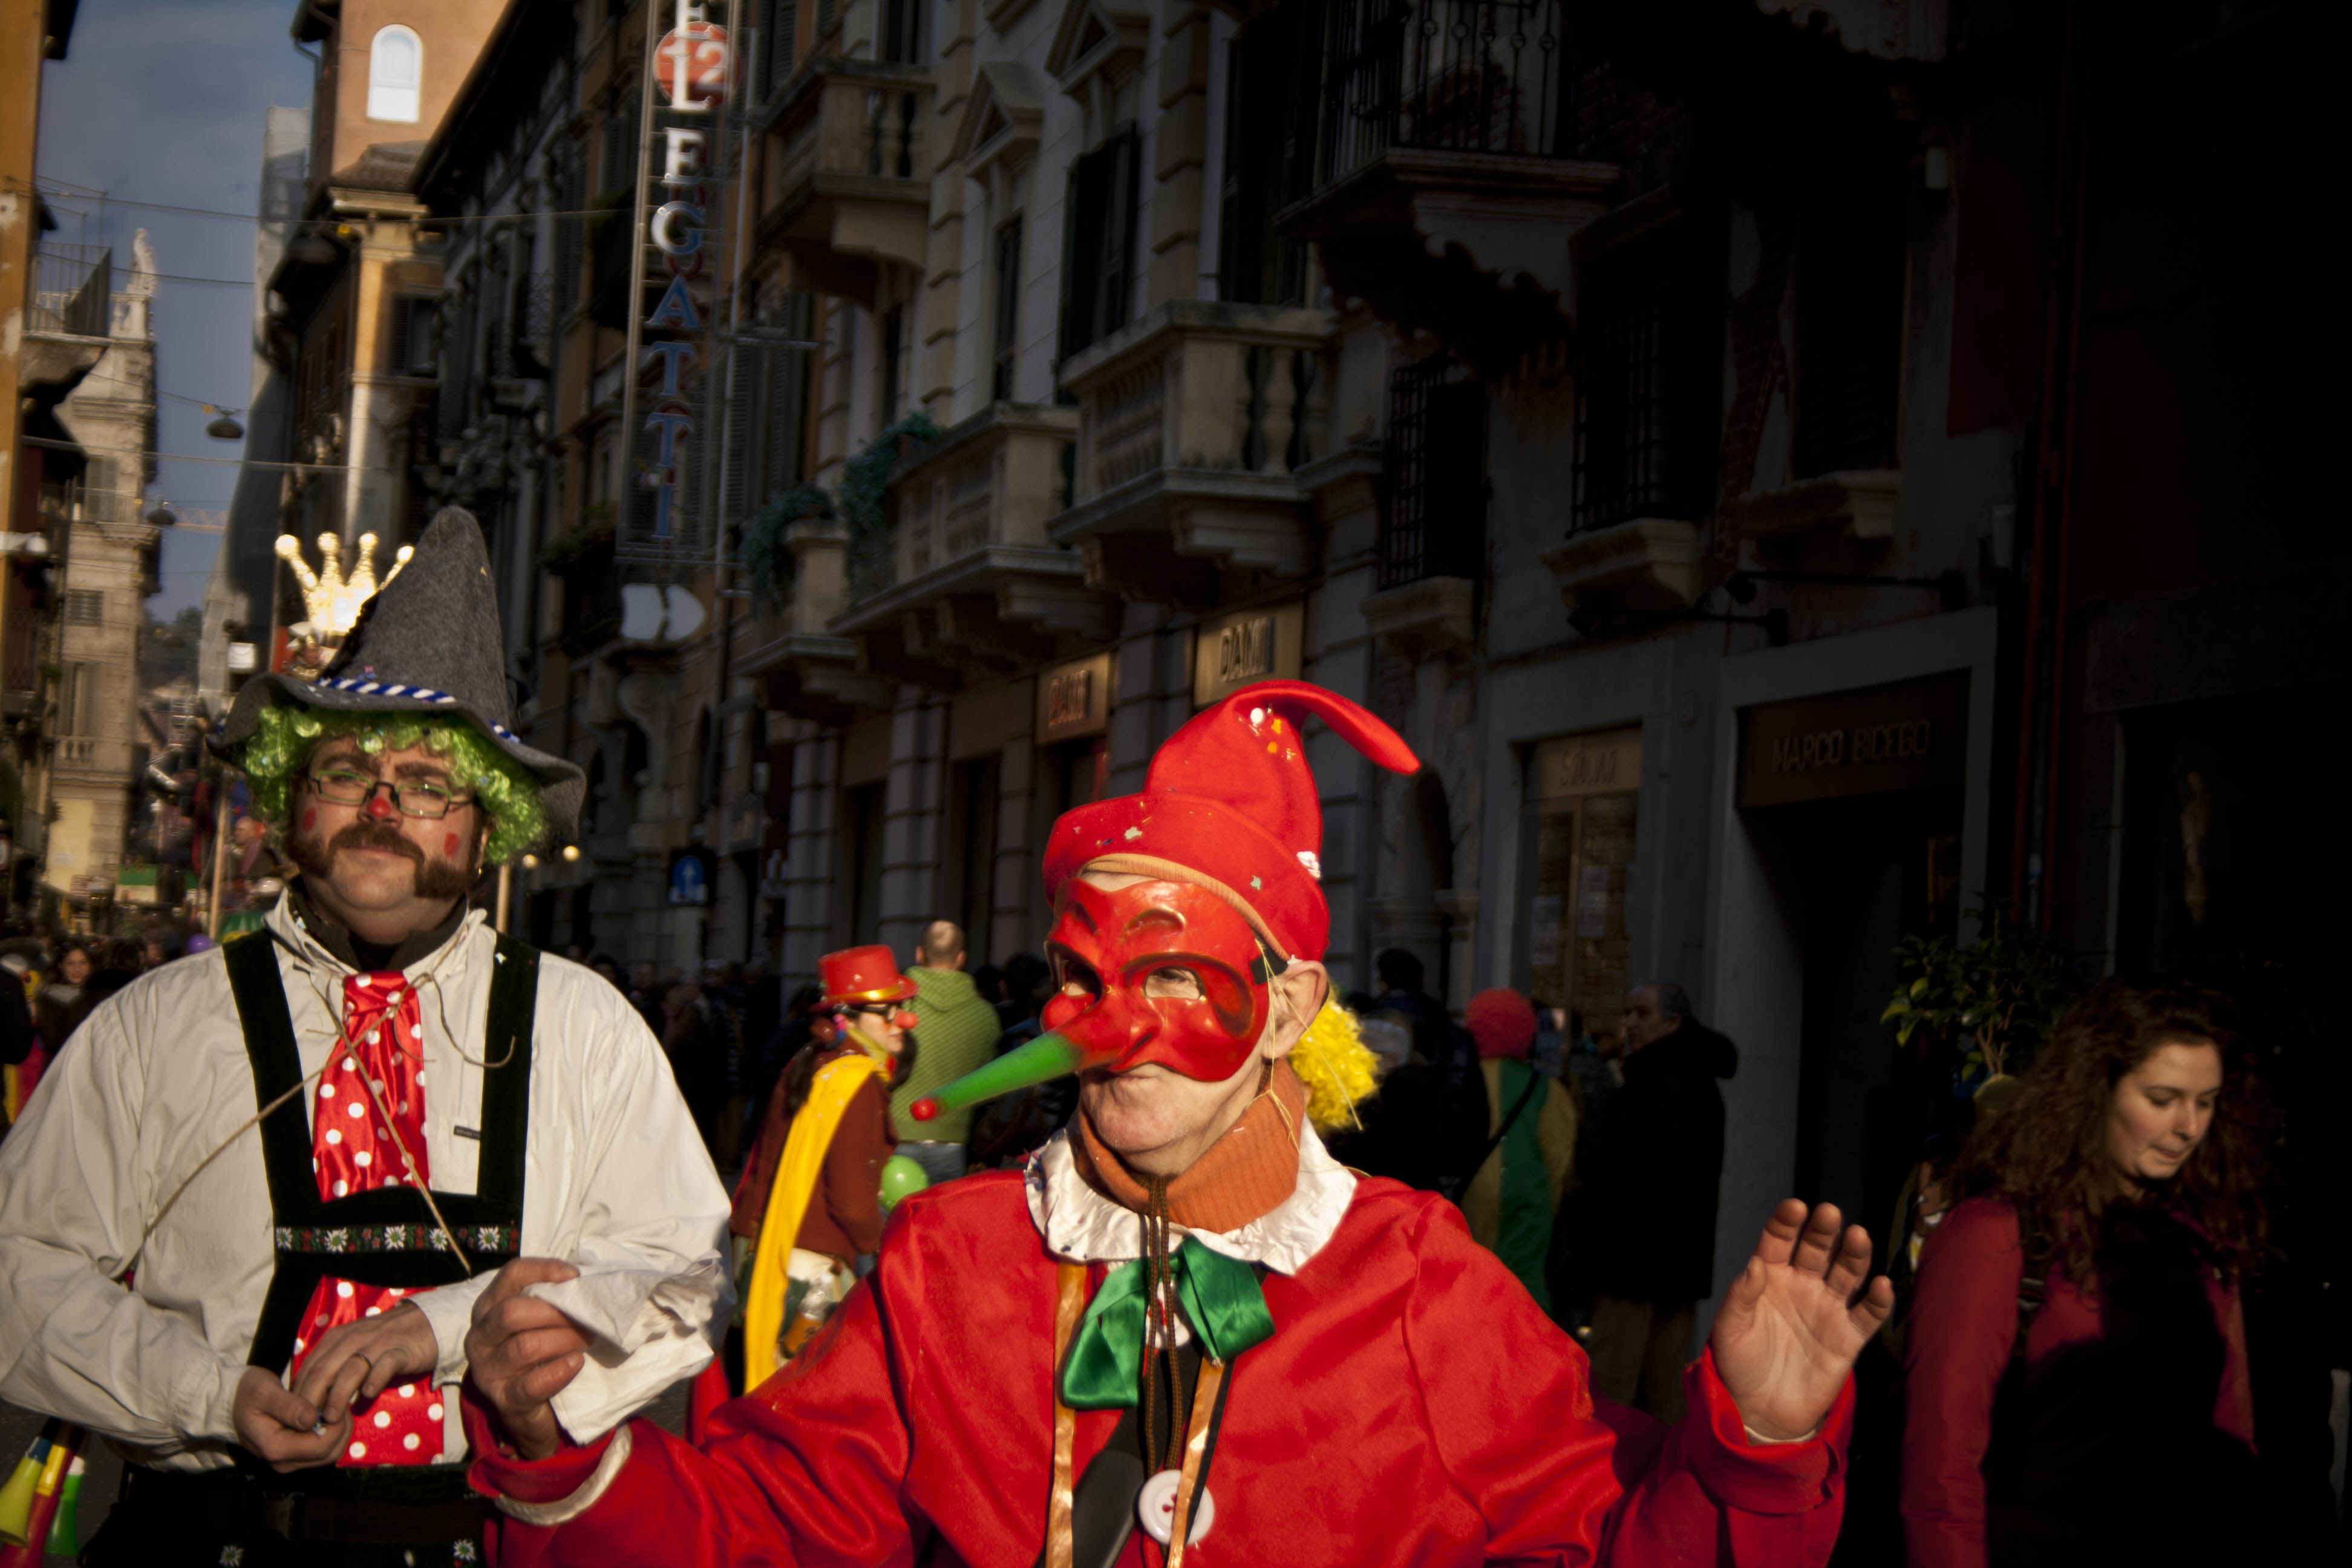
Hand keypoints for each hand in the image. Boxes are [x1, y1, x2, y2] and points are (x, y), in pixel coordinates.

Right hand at [232, 1365, 344, 1471]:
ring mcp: (288, 1462)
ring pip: (329, 1455)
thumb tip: (312, 1419)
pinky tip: (326, 1415)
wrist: (233, 1403)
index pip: (322, 1446)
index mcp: (275, 1448)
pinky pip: (322, 1452)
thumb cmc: (248, 1393)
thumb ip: (288, 1406)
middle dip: (341, 1429)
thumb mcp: (264, 1392)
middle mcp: (283, 1462)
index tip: (338, 1401)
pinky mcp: (293, 1457)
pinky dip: (331, 1435)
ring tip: (333, 1407)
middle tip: (339, 1403)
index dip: (337, 1426)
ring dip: (338, 1432)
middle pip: (329, 1454)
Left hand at [290, 1300, 437, 1428]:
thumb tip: (311, 1403)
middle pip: (325, 1370)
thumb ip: (334, 1370)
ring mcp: (377, 1344)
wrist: (426, 1323)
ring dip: (338, 1395)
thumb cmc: (384, 1343)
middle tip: (307, 1423)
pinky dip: (374, 1380)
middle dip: (312, 1398)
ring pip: (351, 1370)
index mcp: (336, 1339)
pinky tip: (368, 1394)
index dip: (299, 1393)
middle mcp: (353, 1339)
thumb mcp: (353, 1351)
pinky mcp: (400, 1351)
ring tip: (331, 1418)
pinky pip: (384, 1365)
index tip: (296, 1418)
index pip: (309, 1368)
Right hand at [463, 1258, 591, 1460]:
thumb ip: (555, 1298)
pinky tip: (576, 1363)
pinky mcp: (504, 1400)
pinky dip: (558, 1372)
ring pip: (524, 1347)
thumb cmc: (545, 1352)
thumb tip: (585, 1281)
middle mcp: (481, 1336)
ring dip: (563, 1340)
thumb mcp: (544, 1320)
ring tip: (587, 1340)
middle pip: (512, 1312)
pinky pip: (530, 1385)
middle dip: (556, 1312)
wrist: (538, 1410)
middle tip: (587, 1319)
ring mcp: (488, 1370)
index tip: (576, 1277)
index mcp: (490, 1307)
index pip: (511, 1275)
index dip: (544, 1269)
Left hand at [1710, 1199, 1894, 1440]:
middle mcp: (1803, 1285)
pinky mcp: (1848, 1337)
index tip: (1795, 1207)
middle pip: (1817, 1250)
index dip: (1787, 1223)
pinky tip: (1881, 1285)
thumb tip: (1755, 1263)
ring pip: (1846, 1274)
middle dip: (1824, 1231)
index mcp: (1770, 1276)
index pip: (1779, 1241)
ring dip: (1854, 1255)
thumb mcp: (1730, 1328)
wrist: (1760, 1409)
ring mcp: (1828, 1309)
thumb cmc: (1740, 1362)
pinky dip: (1878, 1300)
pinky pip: (1868, 1315)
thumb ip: (1741, 1295)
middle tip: (1830, 1214)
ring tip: (1858, 1236)